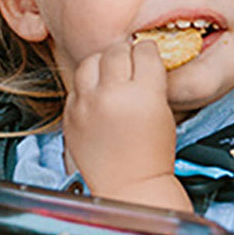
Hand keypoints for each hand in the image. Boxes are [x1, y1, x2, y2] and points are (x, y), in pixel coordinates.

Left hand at [63, 40, 191, 210]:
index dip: (147, 50)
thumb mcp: (163, 111)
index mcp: (142, 94)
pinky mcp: (70, 115)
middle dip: (125, 52)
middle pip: (115, 51)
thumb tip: (140, 56)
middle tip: (129, 59)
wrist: (128, 184)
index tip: (147, 53)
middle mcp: (111, 96)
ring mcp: (86, 105)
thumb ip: (151, 81)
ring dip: (101, 63)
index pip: (144, 51)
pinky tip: (97, 94)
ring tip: (109, 72)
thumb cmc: (151, 155)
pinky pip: (76, 86)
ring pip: (89, 62)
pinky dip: (87, 86)